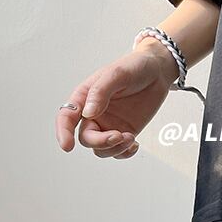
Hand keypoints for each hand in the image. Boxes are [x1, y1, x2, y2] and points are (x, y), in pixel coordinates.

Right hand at [54, 40, 178, 158]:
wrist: (157, 72)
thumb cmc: (134, 67)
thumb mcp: (117, 74)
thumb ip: (101, 92)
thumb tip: (88, 113)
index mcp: (84, 97)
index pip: (66, 118)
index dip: (63, 132)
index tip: (67, 146)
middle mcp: (94, 114)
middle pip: (86, 138)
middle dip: (100, 142)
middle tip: (119, 135)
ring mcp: (109, 124)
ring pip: (102, 149)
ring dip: (115, 149)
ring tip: (131, 138)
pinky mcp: (125, 131)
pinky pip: (118, 151)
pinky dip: (125, 153)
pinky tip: (135, 144)